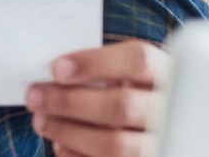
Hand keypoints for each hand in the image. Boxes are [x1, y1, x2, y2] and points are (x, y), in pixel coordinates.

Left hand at [25, 40, 169, 156]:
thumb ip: (108, 70)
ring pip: (114, 143)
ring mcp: (165, 144)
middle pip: (121, 105)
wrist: (164, 126)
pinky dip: (76, 155)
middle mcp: (173, 111)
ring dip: (68, 131)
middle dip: (69, 101)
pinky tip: (60, 144)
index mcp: (170, 74)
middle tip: (35, 96)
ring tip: (41, 120)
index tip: (57, 68)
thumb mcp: (135, 74)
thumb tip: (55, 73)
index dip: (95, 62)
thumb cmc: (141, 93)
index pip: (138, 60)